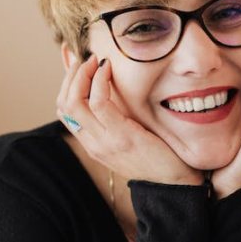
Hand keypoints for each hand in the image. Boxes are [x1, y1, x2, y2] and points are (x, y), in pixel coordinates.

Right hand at [57, 54, 203, 185]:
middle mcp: (93, 144)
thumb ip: (117, 117)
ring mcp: (104, 142)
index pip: (64, 111)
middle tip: (85, 58)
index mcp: (93, 144)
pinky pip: (99, 103)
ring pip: (74, 102)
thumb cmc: (159, 155)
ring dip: (82, 74)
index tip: (77, 63)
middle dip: (70, 76)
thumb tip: (111, 90)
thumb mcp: (130, 135)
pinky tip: (108, 69)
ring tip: (95, 60)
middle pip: (63, 104)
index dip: (65, 83)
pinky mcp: (121, 136)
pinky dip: (100, 80)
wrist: (176, 182)